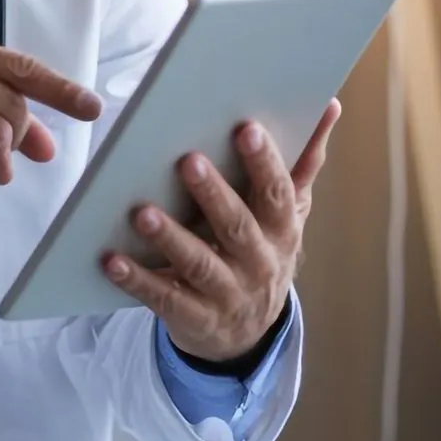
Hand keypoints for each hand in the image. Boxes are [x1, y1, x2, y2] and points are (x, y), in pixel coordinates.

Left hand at [103, 99, 341, 362]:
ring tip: (142, 212)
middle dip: (214, 194)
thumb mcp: (286, 214)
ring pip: (199, 265)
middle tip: (188, 161)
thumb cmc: (261, 253)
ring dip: (170, 238)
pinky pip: (164, 299)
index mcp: (281, 231)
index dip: (263, 163)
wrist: (246, 334)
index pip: (276, 193)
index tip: (246, 128)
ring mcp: (227, 294)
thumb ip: (301, 164)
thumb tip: (329, 106)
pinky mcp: (194, 319)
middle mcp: (258, 263)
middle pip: (237, 227)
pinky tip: (111, 260)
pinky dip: (137, 280)